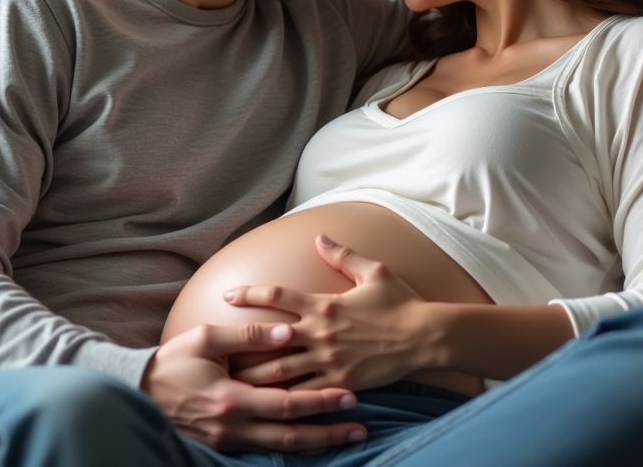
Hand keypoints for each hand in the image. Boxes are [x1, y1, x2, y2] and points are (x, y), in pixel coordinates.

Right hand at [142, 320, 365, 451]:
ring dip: (316, 444)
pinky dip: (292, 450)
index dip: (320, 402)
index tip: (350, 396)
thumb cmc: (171, 362)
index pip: (286, 404)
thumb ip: (247, 335)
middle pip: (291, 437)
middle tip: (360, 426)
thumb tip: (288, 328)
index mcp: (230, 398)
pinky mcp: (224, 446)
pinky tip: (312, 444)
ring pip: (281, 450)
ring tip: (345, 438)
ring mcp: (228, 441)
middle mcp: (233, 426)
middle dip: (328, 432)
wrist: (137, 393)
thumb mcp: (204, 339)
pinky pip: (265, 453)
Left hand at [224, 235, 431, 391]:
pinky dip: (286, 398)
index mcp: (324, 303)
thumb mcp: (373, 271)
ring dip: (254, 375)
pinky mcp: (341, 381)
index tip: (228, 295)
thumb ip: (342, 255)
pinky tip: (268, 405)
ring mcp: (329, 359)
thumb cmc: (401, 302)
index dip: (250, 294)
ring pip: (281, 370)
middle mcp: (321, 331)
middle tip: (216, 348)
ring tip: (231, 382)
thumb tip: (319, 236)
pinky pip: (307, 392)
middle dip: (241, 342)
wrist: (426, 337)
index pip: (278, 295)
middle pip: (269, 337)